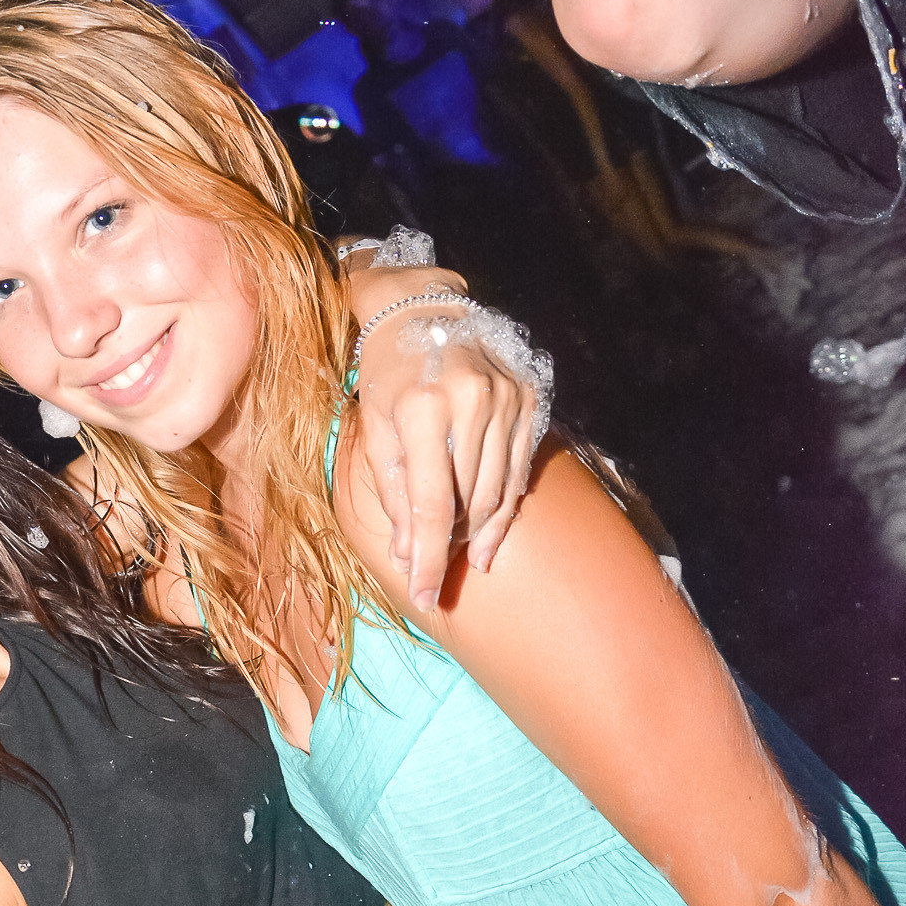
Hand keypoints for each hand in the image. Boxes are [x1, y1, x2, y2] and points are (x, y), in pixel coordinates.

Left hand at [353, 303, 539, 610]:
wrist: (424, 309)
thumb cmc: (388, 373)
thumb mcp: (375, 428)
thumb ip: (393, 493)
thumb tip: (410, 555)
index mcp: (422, 407)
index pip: (430, 504)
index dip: (429, 558)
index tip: (425, 596)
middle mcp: (471, 400)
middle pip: (468, 502)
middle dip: (451, 548)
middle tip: (437, 577)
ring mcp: (507, 398)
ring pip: (499, 490)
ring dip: (480, 532)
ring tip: (465, 557)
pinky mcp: (530, 397)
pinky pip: (520, 470)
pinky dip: (505, 506)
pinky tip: (490, 534)